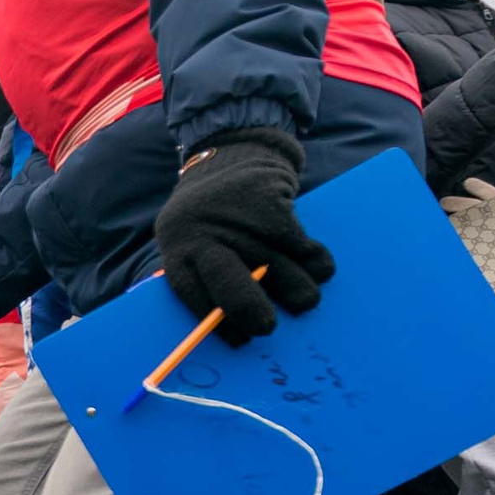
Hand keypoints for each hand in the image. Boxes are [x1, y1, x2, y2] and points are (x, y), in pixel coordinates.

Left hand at [152, 130, 335, 344]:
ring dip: (299, 292)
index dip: (221, 326)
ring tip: (304, 298)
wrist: (230, 154)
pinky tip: (315, 262)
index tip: (242, 340)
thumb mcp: (192, 240)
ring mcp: (241, 222)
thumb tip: (238, 332)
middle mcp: (206, 236)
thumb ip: (207, 277)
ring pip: (279, 272)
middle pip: (233, 289)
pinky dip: (315, 260)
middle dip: (254, 314)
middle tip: (268, 327)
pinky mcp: (274, 208)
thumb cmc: (211, 215)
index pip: (197, 298)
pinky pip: (302, 249)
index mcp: (179, 250)